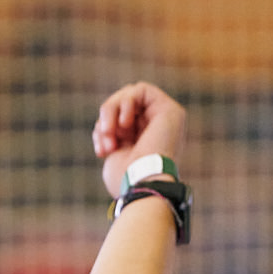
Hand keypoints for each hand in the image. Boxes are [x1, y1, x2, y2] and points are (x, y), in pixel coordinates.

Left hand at [93, 82, 184, 196]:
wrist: (143, 184)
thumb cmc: (126, 180)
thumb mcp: (113, 154)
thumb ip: (112, 134)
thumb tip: (104, 125)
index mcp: (144, 143)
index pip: (118, 122)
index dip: (103, 130)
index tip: (102, 152)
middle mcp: (157, 130)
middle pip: (122, 106)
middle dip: (106, 120)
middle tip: (105, 140)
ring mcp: (165, 119)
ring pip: (129, 95)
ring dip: (111, 111)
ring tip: (110, 133)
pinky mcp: (170, 109)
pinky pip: (141, 89)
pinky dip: (125, 103)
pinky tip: (124, 123)